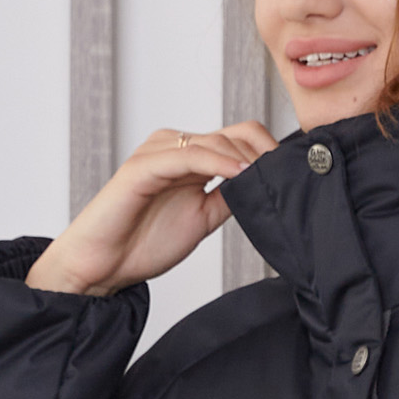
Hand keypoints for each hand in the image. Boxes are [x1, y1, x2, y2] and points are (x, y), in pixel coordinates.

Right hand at [27, 120, 278, 295]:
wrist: (102, 265)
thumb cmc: (142, 242)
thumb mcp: (202, 219)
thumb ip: (229, 199)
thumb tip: (262, 187)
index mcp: (190, 157)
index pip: (240, 139)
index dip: (270, 153)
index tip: (296, 175)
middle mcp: (175, 147)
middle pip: (235, 133)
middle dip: (267, 153)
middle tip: (290, 177)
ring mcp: (159, 152)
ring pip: (216, 140)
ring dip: (248, 157)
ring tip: (270, 177)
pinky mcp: (143, 165)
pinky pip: (188, 155)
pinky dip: (218, 161)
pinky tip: (240, 174)